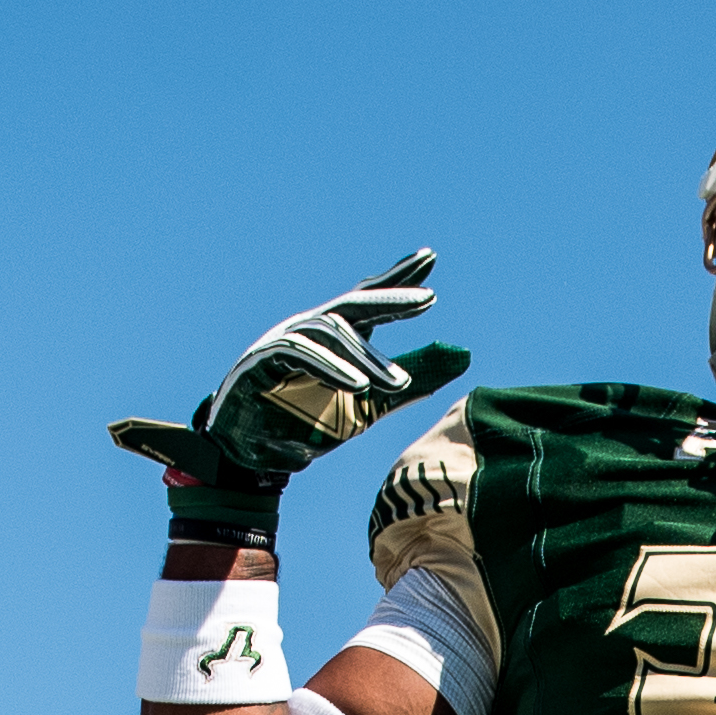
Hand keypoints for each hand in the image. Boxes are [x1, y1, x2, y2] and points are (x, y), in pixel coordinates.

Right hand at [108, 251, 467, 533]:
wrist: (252, 456)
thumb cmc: (308, 424)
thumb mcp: (371, 404)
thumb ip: (413, 380)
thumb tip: (463, 353)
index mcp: (335, 336)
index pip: (369, 300)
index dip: (397, 278)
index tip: (430, 258)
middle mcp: (309, 329)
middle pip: (353, 304)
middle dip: (389, 298)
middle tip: (427, 300)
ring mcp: (283, 340)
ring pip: (330, 333)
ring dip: (366, 358)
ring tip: (397, 384)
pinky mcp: (262, 360)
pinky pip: (299, 354)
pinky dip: (330, 369)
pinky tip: (358, 387)